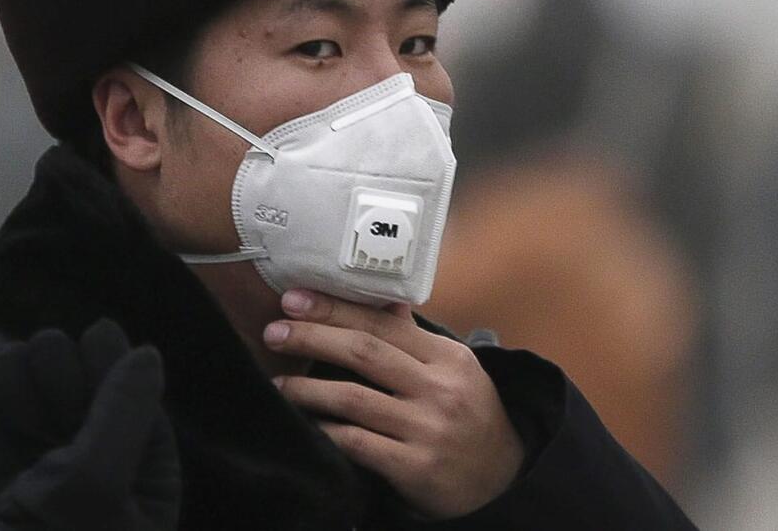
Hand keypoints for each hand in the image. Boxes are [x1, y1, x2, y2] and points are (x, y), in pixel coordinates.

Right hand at [0, 320, 179, 530]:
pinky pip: (13, 440)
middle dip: (70, 381)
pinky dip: (2, 414)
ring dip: (32, 388)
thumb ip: (121, 414)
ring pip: (51, 420)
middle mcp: (107, 497)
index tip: (97, 332)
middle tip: (46, 365)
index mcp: (146, 502)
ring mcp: (57, 499)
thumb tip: (148, 355)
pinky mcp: (11, 501)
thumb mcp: (93, 484)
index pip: (144, 417)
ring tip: (12, 370)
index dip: (120, 373)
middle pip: (96, 412)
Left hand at [265, 290, 523, 518]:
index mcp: (447, 357)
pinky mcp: (416, 467)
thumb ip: (413, 337)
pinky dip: (326, 431)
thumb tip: (381, 298)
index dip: (333, 309)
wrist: (504, 480)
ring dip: (306, 388)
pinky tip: (305, 423)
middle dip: (311, 338)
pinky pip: (358, 443)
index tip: (293, 300)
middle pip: (363, 352)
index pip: (381, 323)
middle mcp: (439, 389)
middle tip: (273, 332)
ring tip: (277, 383)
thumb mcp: (453, 370)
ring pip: (353, 398)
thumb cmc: (467, 414)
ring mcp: (428, 429)